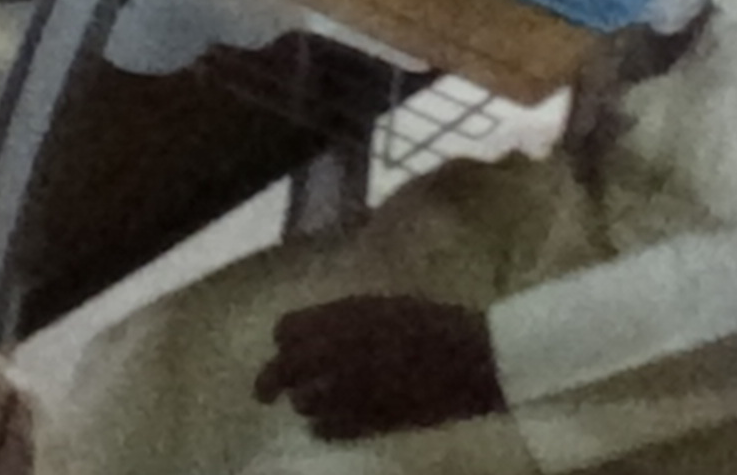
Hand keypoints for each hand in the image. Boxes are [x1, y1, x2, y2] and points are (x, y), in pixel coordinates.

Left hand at [256, 298, 506, 440]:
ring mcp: (348, 388)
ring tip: (315, 405)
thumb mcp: (378, 306)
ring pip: (303, 403)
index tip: (287, 352)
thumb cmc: (432, 323)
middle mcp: (332, 352)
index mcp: (336, 318)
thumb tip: (314, 333)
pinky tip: (330, 426)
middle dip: (269, 383)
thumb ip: (341, 320)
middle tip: (263, 396)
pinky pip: (327, 429)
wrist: (473, 357)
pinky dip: (324, 428)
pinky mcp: (368, 420)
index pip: (285, 331)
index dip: (285, 343)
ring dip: (306, 404)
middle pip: (281, 370)